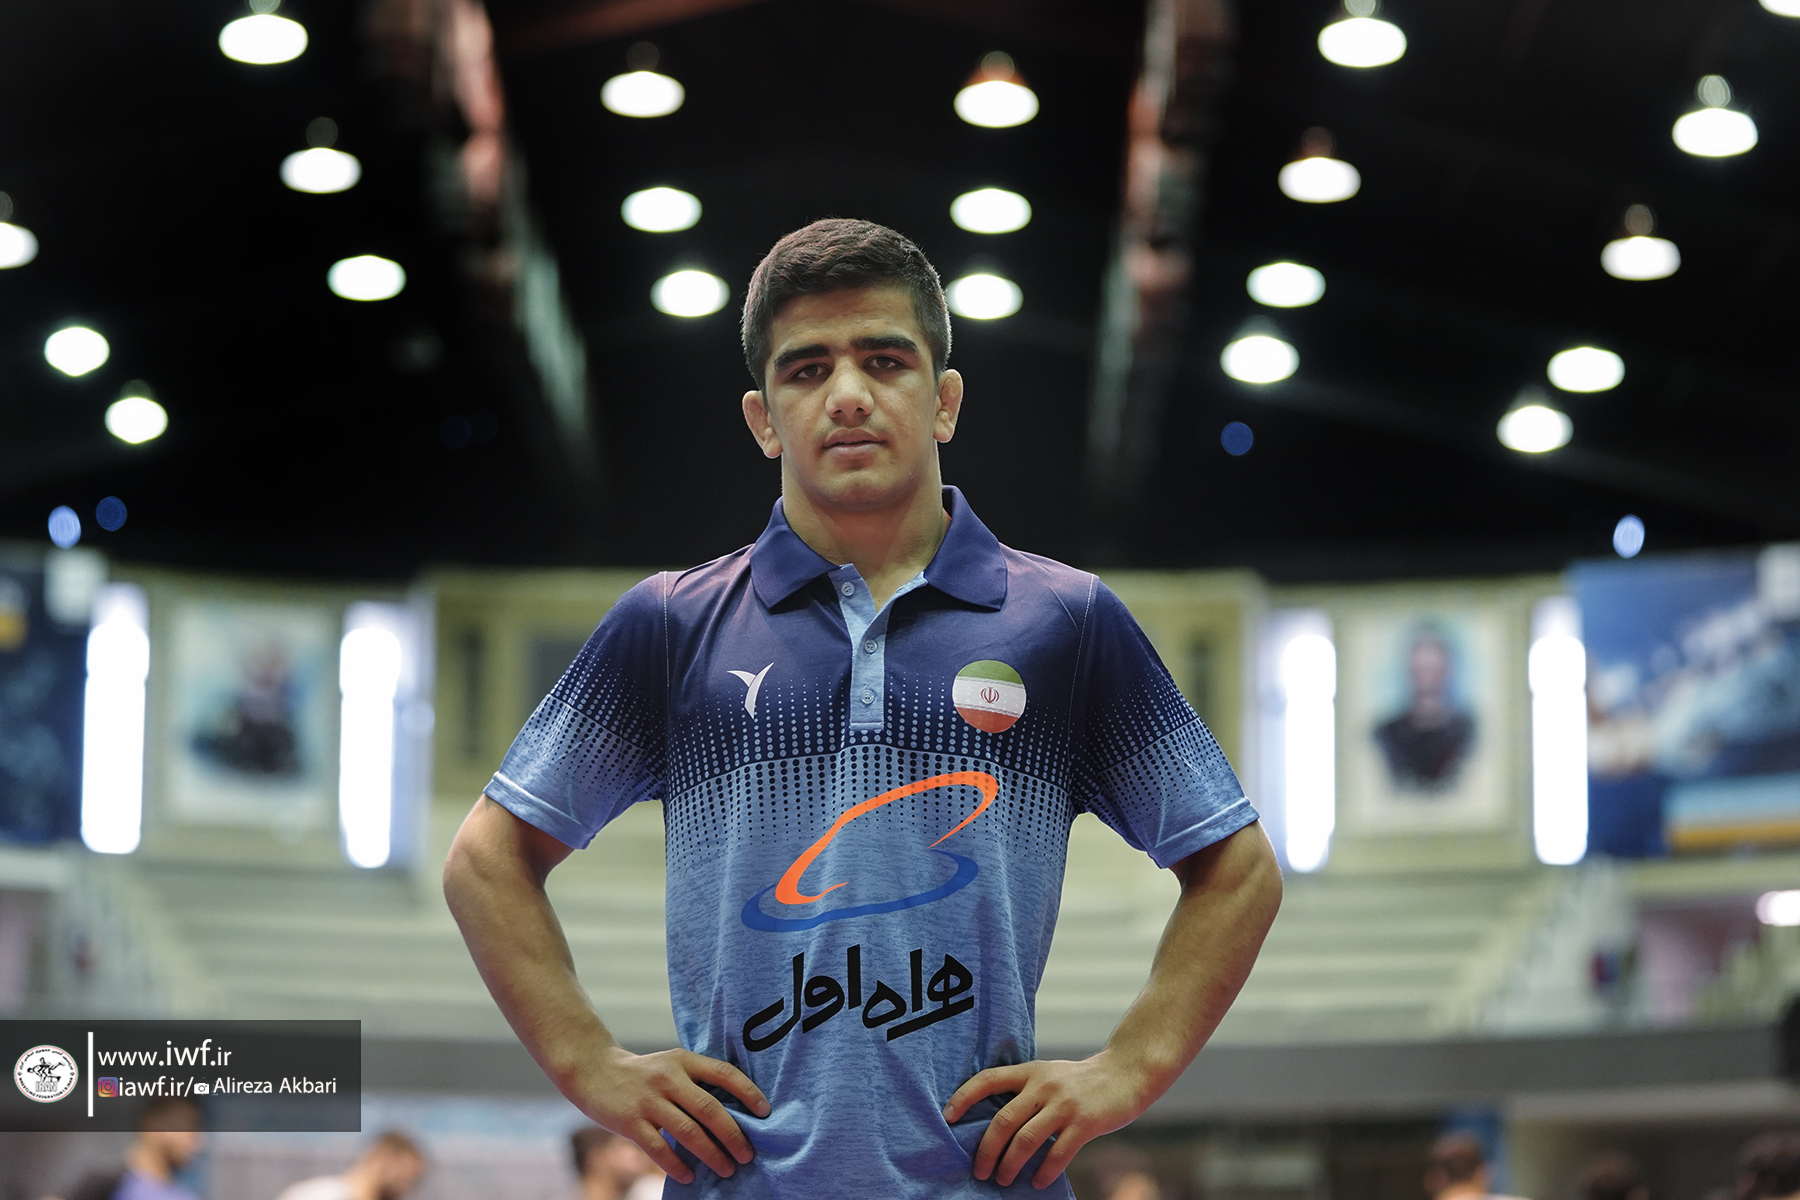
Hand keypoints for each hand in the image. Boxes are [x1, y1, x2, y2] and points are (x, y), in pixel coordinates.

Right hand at [573, 1045, 769, 1184]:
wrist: (593, 1070)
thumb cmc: (644, 1073)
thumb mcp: (672, 1064)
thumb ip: (697, 1081)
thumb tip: (736, 1110)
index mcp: (683, 1060)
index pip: (724, 1073)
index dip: (748, 1093)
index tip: (765, 1113)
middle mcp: (668, 1078)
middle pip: (710, 1108)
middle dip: (733, 1135)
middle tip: (748, 1154)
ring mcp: (648, 1100)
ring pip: (688, 1132)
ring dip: (711, 1154)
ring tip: (727, 1169)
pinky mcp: (630, 1121)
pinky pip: (659, 1148)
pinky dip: (677, 1165)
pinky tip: (690, 1176)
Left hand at [942, 1051, 1152, 1188]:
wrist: (1125, 1074)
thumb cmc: (1080, 1081)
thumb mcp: (1049, 1075)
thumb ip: (1025, 1091)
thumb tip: (994, 1126)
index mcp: (1030, 1071)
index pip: (988, 1079)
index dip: (964, 1097)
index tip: (947, 1117)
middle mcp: (1043, 1085)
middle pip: (1003, 1120)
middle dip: (986, 1150)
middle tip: (979, 1170)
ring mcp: (1064, 1104)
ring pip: (1026, 1140)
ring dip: (1010, 1165)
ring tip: (1003, 1180)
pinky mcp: (1084, 1123)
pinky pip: (1057, 1154)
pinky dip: (1044, 1172)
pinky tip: (1038, 1182)